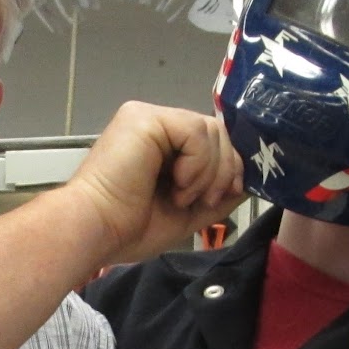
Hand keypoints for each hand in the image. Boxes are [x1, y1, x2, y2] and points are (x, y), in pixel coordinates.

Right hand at [68, 101, 242, 264]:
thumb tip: (249, 183)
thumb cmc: (131, 227)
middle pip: (217, 132)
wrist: (99, 230)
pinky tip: (176, 183)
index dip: (229, 166)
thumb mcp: (189, 211)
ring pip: (211, 130)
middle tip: (205, 200)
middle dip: (224, 171)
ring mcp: (149, 118)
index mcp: (162, 144)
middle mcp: (156, 124)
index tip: (225, 195)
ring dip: (208, 172)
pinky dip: (197, 163)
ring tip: (182, 196)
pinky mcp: (145, 118)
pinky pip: (196, 131)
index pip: (213, 141)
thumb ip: (218, 193)